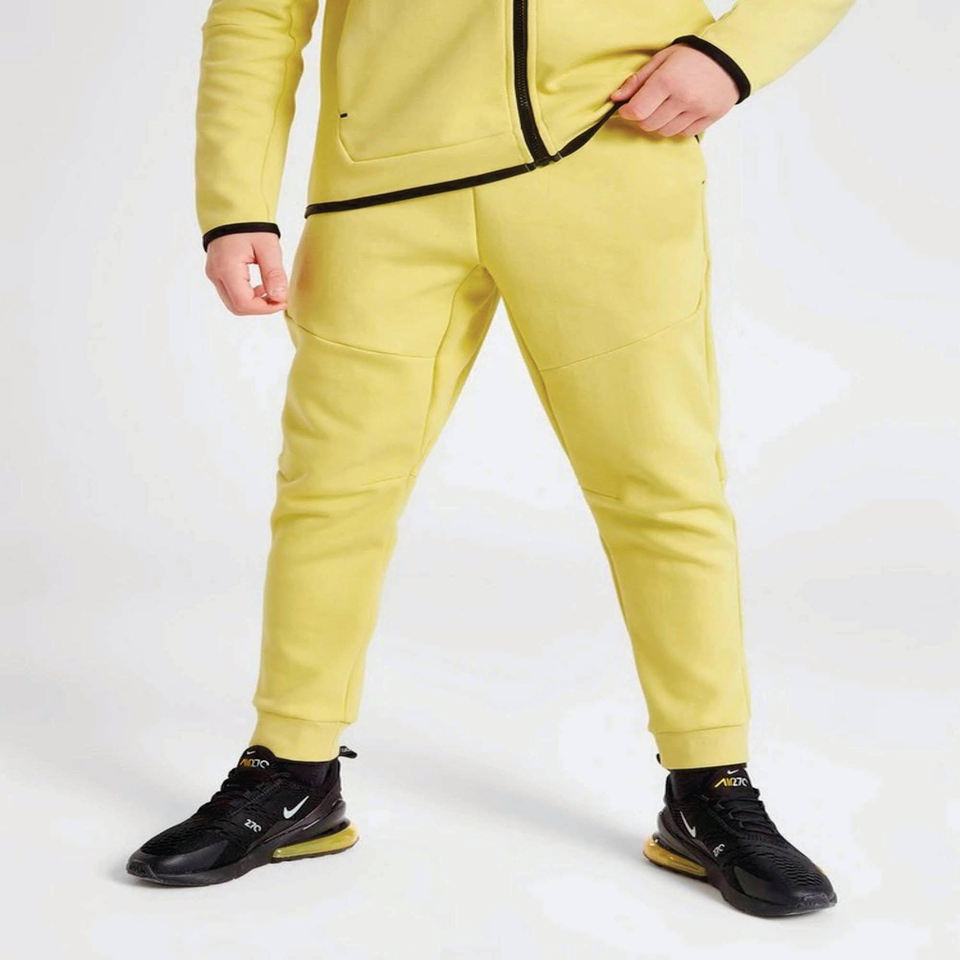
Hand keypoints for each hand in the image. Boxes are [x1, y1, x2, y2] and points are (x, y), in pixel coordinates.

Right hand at [205, 232, 287, 314]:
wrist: (232, 208)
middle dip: (260, 308)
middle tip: (279, 298)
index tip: (283, 301)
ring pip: (233, 302)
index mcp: (226, 268)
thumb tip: (280, 297)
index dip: (265, 308)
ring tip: (272, 290)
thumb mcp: (268, 247)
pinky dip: (247, 295)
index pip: (244, 304)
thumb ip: (274, 274)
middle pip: (237, 307)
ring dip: (254, 302)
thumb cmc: (249, 224)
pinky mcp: (217, 272)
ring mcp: (214, 274)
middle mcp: (215, 274)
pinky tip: (261, 286)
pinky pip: (231, 293)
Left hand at [610, 44, 738, 137]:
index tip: (627, 108)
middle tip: (648, 105)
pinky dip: (677, 126)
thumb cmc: (693, 56)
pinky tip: (680, 112)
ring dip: (659, 123)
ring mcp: (697, 111)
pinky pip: (683, 134)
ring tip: (665, 107)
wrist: (730, 57)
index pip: (637, 111)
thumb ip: (638, 80)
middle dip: (642, 117)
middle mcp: (683, 98)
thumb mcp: (662, 59)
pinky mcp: (708, 119)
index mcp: (668, 81)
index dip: (627, 112)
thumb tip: (616, 98)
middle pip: (648, 125)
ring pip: (664, 132)